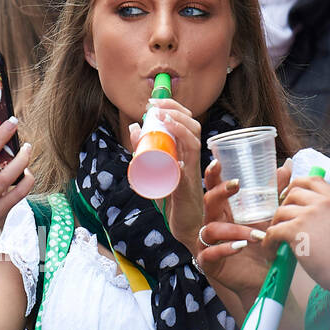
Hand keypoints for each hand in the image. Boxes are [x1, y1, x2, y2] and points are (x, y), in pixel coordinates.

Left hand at [128, 97, 203, 251]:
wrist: (184, 227)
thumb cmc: (172, 199)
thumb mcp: (154, 171)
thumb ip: (144, 151)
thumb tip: (134, 127)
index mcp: (186, 154)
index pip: (186, 123)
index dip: (173, 108)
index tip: (154, 102)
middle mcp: (192, 158)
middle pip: (192, 125)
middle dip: (175, 110)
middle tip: (155, 105)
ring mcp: (192, 169)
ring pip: (194, 137)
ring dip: (179, 122)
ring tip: (162, 115)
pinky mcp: (190, 181)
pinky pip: (192, 158)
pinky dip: (183, 142)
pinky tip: (172, 133)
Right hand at [194, 160, 291, 310]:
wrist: (262, 277)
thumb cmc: (261, 246)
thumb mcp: (269, 216)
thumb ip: (275, 191)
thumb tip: (286, 165)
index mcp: (224, 211)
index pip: (213, 189)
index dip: (212, 175)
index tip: (218, 163)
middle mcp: (213, 223)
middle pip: (208, 202)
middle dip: (219, 192)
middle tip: (236, 186)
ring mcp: (207, 243)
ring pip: (211, 229)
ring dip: (234, 229)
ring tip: (255, 235)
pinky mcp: (208, 262)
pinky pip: (210, 252)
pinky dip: (224, 248)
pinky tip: (239, 248)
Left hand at [263, 174, 329, 293]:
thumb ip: (327, 214)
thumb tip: (307, 214)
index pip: (313, 180)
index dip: (297, 183)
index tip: (289, 193)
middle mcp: (322, 203)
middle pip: (293, 193)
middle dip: (283, 205)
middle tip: (280, 220)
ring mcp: (309, 214)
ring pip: (281, 212)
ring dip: (274, 225)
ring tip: (275, 239)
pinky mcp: (296, 229)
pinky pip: (274, 230)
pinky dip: (268, 241)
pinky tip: (271, 250)